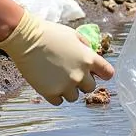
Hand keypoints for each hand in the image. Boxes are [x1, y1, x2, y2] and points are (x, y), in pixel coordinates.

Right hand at [0, 11, 114, 104]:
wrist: (27, 39)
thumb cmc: (51, 33)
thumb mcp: (74, 35)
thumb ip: (86, 48)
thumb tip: (90, 56)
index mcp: (89, 59)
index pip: (108, 73)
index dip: (103, 73)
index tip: (97, 73)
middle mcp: (80, 75)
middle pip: (90, 87)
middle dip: (83, 81)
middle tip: (70, 72)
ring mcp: (65, 86)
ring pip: (74, 97)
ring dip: (68, 90)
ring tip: (57, 78)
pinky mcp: (50, 93)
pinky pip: (59, 102)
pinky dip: (55, 95)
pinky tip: (49, 83)